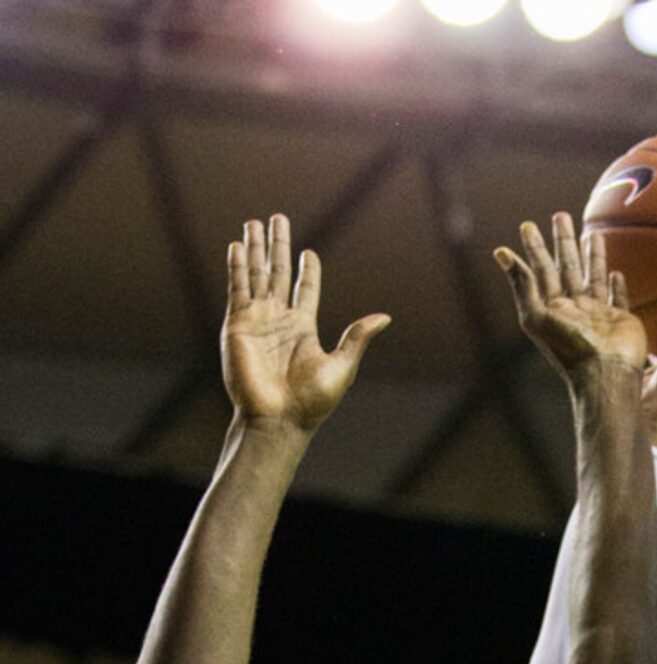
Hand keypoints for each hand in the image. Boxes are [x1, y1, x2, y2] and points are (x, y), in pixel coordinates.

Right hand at [222, 215, 388, 433]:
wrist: (278, 419)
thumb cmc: (312, 401)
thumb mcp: (342, 365)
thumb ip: (357, 337)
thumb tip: (384, 317)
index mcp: (304, 329)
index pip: (306, 291)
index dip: (308, 271)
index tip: (309, 253)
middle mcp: (279, 321)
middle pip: (279, 273)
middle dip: (278, 246)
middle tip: (278, 218)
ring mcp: (257, 320)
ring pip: (256, 274)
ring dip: (256, 248)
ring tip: (255, 222)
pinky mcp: (238, 324)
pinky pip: (238, 288)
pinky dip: (238, 266)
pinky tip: (238, 245)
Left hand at [496, 214, 646, 379]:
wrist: (604, 374)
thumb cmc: (569, 349)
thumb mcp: (537, 315)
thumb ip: (523, 283)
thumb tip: (500, 252)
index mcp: (552, 306)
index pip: (541, 269)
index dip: (534, 247)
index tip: (528, 225)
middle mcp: (573, 308)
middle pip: (567, 267)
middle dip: (563, 242)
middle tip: (560, 215)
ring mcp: (597, 314)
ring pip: (593, 277)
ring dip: (591, 256)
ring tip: (592, 232)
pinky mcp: (619, 320)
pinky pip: (618, 299)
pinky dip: (617, 286)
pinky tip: (616, 274)